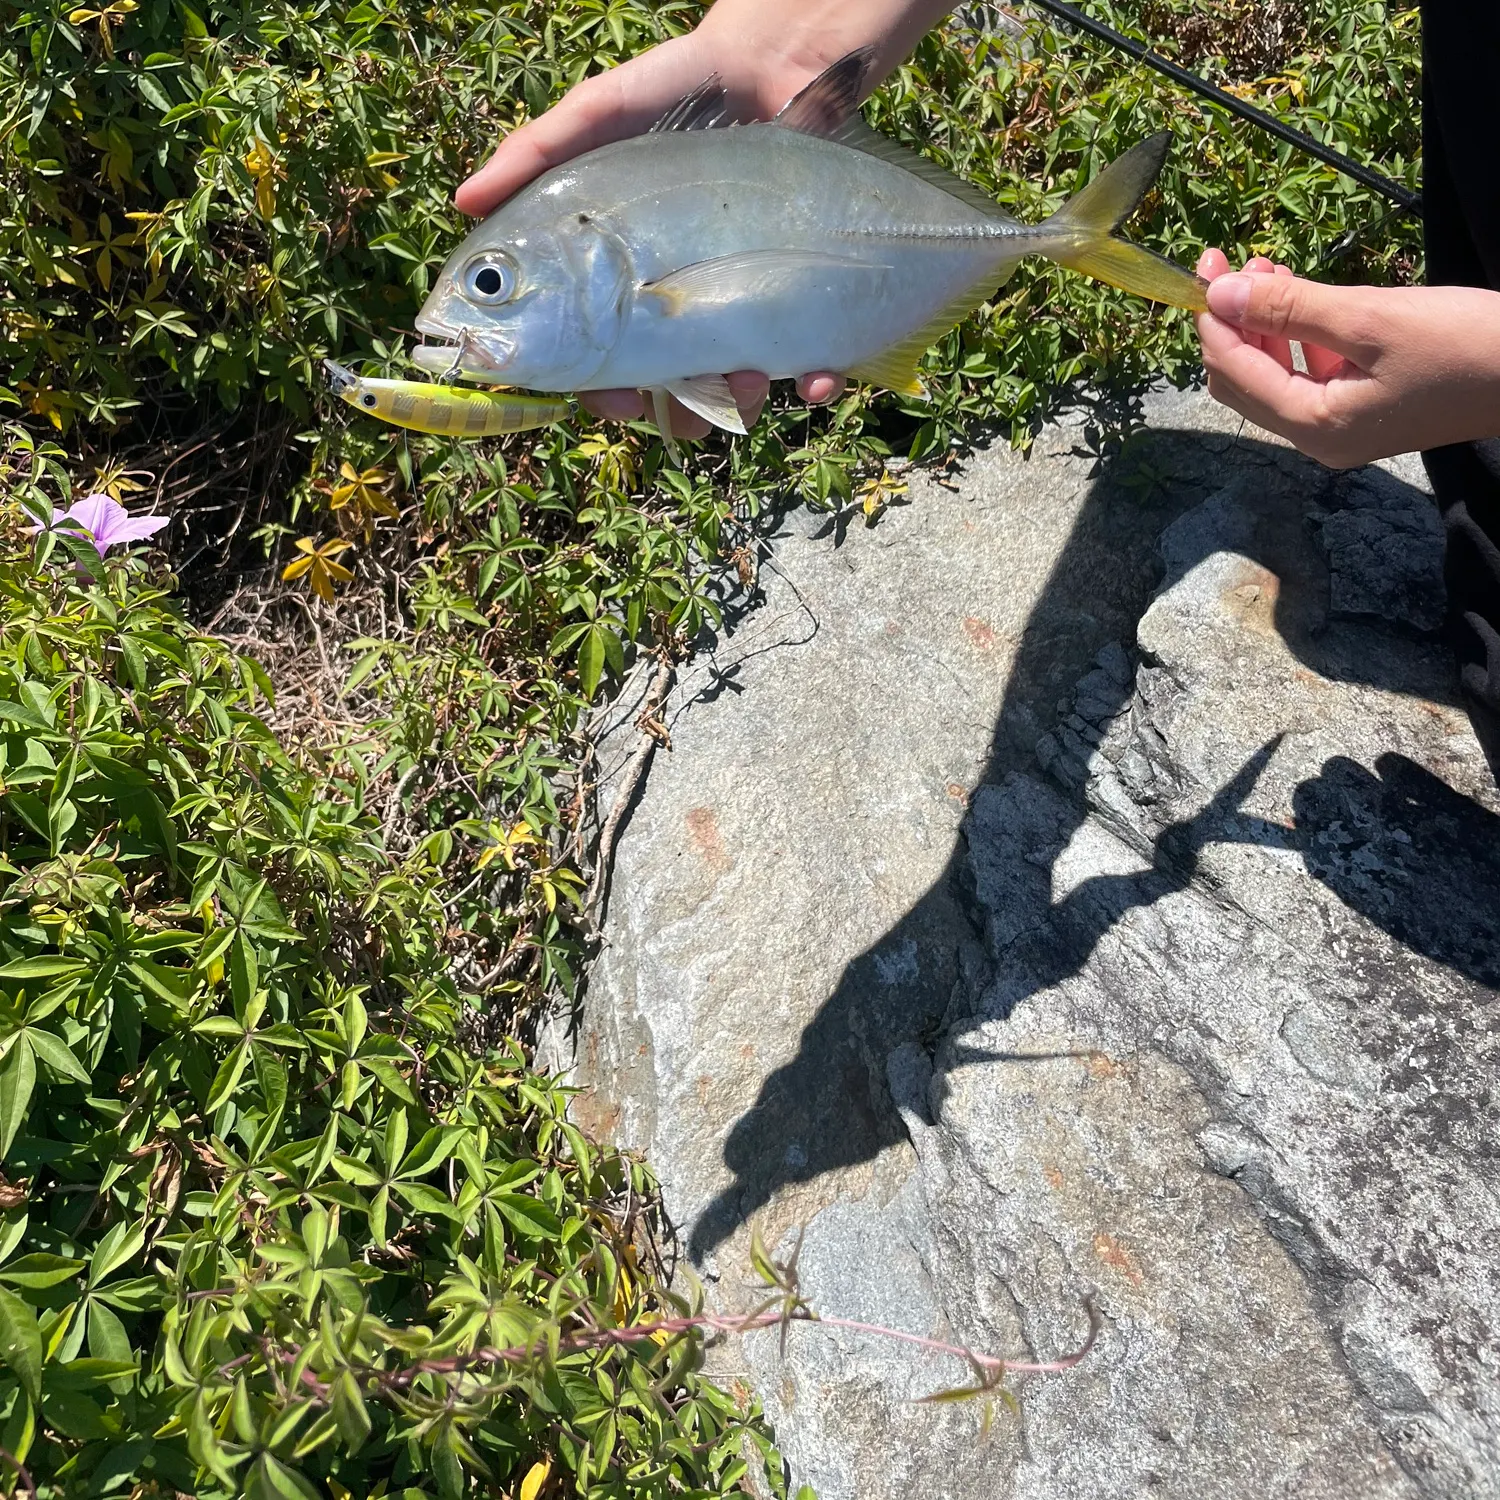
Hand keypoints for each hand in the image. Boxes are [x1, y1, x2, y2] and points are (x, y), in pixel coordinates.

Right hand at [454, 0, 953, 437]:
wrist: (777, 64)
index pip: (596, 360)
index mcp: (620, 283)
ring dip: (741, 404)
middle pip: (667, 392)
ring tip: (751, 382)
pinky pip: (812, 366)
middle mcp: (681, 305)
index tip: (606, 400)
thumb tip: (463, 199)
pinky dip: (815, 385)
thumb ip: (536, 156)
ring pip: (737, 392)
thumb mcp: (600, 118)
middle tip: (675, 411)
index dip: (596, 390)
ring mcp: (745, 308)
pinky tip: (816, 382)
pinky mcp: (806, 302)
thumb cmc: (679, 94)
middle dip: (672, 413)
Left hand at [1195, 249, 1499, 467]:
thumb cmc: (1465, 344)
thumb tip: (1219, 296)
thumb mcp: (1372, 318)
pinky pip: (1309, 371)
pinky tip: (1298, 294)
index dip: (1212, 322)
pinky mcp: (1365, 406)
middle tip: (1225, 264)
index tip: (1203, 269)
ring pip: (1275, 373)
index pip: (1234, 375)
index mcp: (1316, 426)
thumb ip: (1290, 309)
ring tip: (1262, 268)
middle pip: (1244, 381)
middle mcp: (1319, 437)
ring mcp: (1342, 426)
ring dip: (1261, 323)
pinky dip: (1295, 333)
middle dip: (1230, 323)